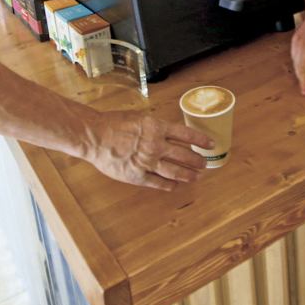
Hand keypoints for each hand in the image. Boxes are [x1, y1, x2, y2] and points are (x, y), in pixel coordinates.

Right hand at [83, 110, 214, 190]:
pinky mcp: (138, 176)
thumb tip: (167, 131)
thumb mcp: (138, 118)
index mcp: (157, 128)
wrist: (94, 136)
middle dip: (197, 161)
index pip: (186, 135)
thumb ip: (154, 126)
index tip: (210, 144)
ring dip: (188, 175)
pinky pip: (158, 183)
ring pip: (175, 171)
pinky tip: (174, 186)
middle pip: (184, 156)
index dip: (200, 140)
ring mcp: (147, 162)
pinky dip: (168, 185)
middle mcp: (156, 145)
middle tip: (204, 164)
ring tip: (197, 177)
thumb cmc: (113, 123)